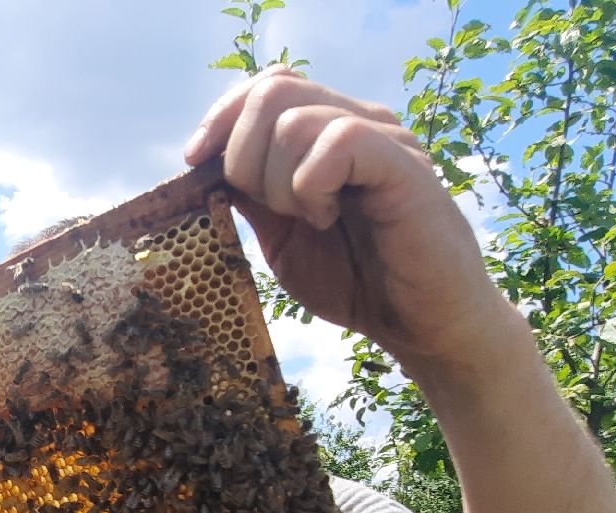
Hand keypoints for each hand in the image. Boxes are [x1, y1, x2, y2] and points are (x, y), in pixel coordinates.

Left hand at [184, 67, 524, 374]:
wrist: (419, 325)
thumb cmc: (357, 281)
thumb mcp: (282, 237)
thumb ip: (251, 197)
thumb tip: (205, 165)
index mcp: (327, 131)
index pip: (267, 84)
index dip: (222, 116)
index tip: (196, 162)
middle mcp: (357, 120)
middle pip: (275, 88)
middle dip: (243, 153)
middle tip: (268, 208)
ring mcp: (383, 138)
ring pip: (297, 119)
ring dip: (279, 181)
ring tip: (309, 219)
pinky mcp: (404, 165)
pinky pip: (339, 141)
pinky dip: (312, 184)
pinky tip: (327, 217)